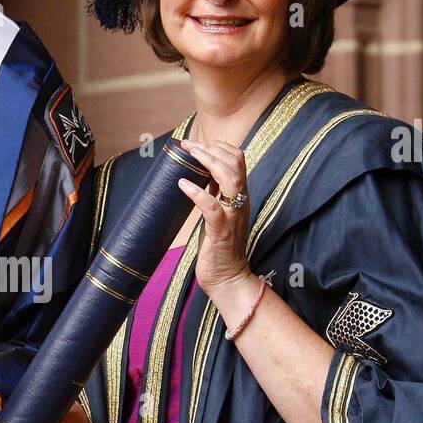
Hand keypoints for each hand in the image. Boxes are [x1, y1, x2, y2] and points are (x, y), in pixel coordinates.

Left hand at [177, 138, 254, 298]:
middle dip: (211, 148)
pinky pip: (211, 206)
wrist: (228, 278)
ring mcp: (232, 215)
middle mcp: (240, 202)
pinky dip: (197, 192)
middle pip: (235, 163)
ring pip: (230, 178)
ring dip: (208, 162)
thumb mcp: (218, 214)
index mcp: (240, 196)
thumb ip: (216, 195)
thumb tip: (202, 175)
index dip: (219, 147)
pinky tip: (183, 184)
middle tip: (189, 145)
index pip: (238, 160)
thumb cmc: (220, 247)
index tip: (197, 144)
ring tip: (189, 155)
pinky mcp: (221, 231)